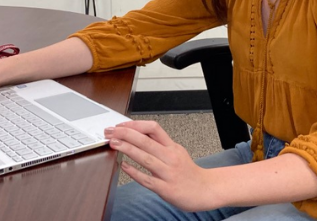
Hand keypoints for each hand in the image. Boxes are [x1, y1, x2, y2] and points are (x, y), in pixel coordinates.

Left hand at [105, 120, 220, 211]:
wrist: (205, 190)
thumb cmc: (188, 172)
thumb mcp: (176, 152)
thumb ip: (159, 144)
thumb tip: (137, 135)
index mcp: (172, 146)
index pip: (153, 128)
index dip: (135, 124)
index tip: (121, 125)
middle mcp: (170, 157)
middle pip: (146, 141)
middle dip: (126, 134)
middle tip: (111, 132)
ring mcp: (168, 173)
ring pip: (146, 157)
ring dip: (127, 149)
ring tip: (114, 143)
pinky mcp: (166, 189)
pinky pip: (147, 180)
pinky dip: (134, 172)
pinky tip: (123, 166)